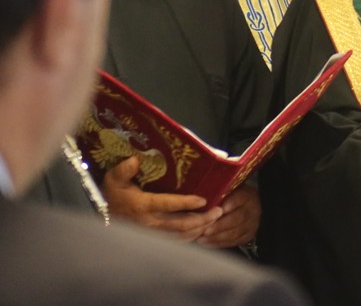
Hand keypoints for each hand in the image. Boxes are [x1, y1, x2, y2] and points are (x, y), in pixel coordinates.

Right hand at [101, 156, 221, 240]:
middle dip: (203, 219)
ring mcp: (152, 234)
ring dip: (199, 229)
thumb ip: (124, 170)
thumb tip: (135, 159)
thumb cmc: (110, 196)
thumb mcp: (113, 179)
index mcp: (143, 206)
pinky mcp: (153, 241)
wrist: (100, 217)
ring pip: (181, 236)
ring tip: (215, 220)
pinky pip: (175, 242)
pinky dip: (190, 238)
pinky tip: (200, 231)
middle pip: (181, 224)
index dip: (187, 203)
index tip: (203, 200)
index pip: (169, 204)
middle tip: (219, 211)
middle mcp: (150, 222)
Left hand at [197, 185, 260, 248]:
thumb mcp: (229, 190)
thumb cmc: (233, 197)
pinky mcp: (248, 236)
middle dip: (219, 226)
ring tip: (201, 239)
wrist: (250, 206)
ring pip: (235, 233)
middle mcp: (252, 210)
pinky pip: (234, 242)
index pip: (239, 199)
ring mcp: (251, 224)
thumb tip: (201, 199)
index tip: (217, 209)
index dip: (229, 204)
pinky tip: (207, 243)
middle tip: (204, 230)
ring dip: (217, 237)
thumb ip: (219, 194)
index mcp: (247, 196)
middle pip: (237, 219)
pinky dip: (219, 243)